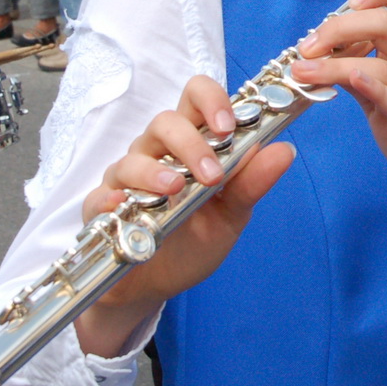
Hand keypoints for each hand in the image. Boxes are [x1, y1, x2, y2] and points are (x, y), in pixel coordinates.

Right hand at [73, 74, 292, 355]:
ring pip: (133, 157)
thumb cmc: (193, 241)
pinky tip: (124, 207)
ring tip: (175, 189)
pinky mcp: (102, 208)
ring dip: (155, 171)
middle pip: (166, 122)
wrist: (155, 286)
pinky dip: (112, 198)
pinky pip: (101, 196)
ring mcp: (126, 178)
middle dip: (191, 143)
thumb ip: (251, 183)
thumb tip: (285, 150)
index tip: (229, 126)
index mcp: (192, 144)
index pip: (196, 99)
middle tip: (212, 175)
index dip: (211, 101)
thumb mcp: (230, 215)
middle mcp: (157, 152)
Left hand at [290, 0, 386, 212]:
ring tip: (304, 72)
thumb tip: (318, 59)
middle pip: (386, 22)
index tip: (340, 8)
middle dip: (339, 28)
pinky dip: (375, 88)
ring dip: (336, 65)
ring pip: (382, 64)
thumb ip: (356, 76)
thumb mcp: (382, 100)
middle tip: (307, 48)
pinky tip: (354, 79)